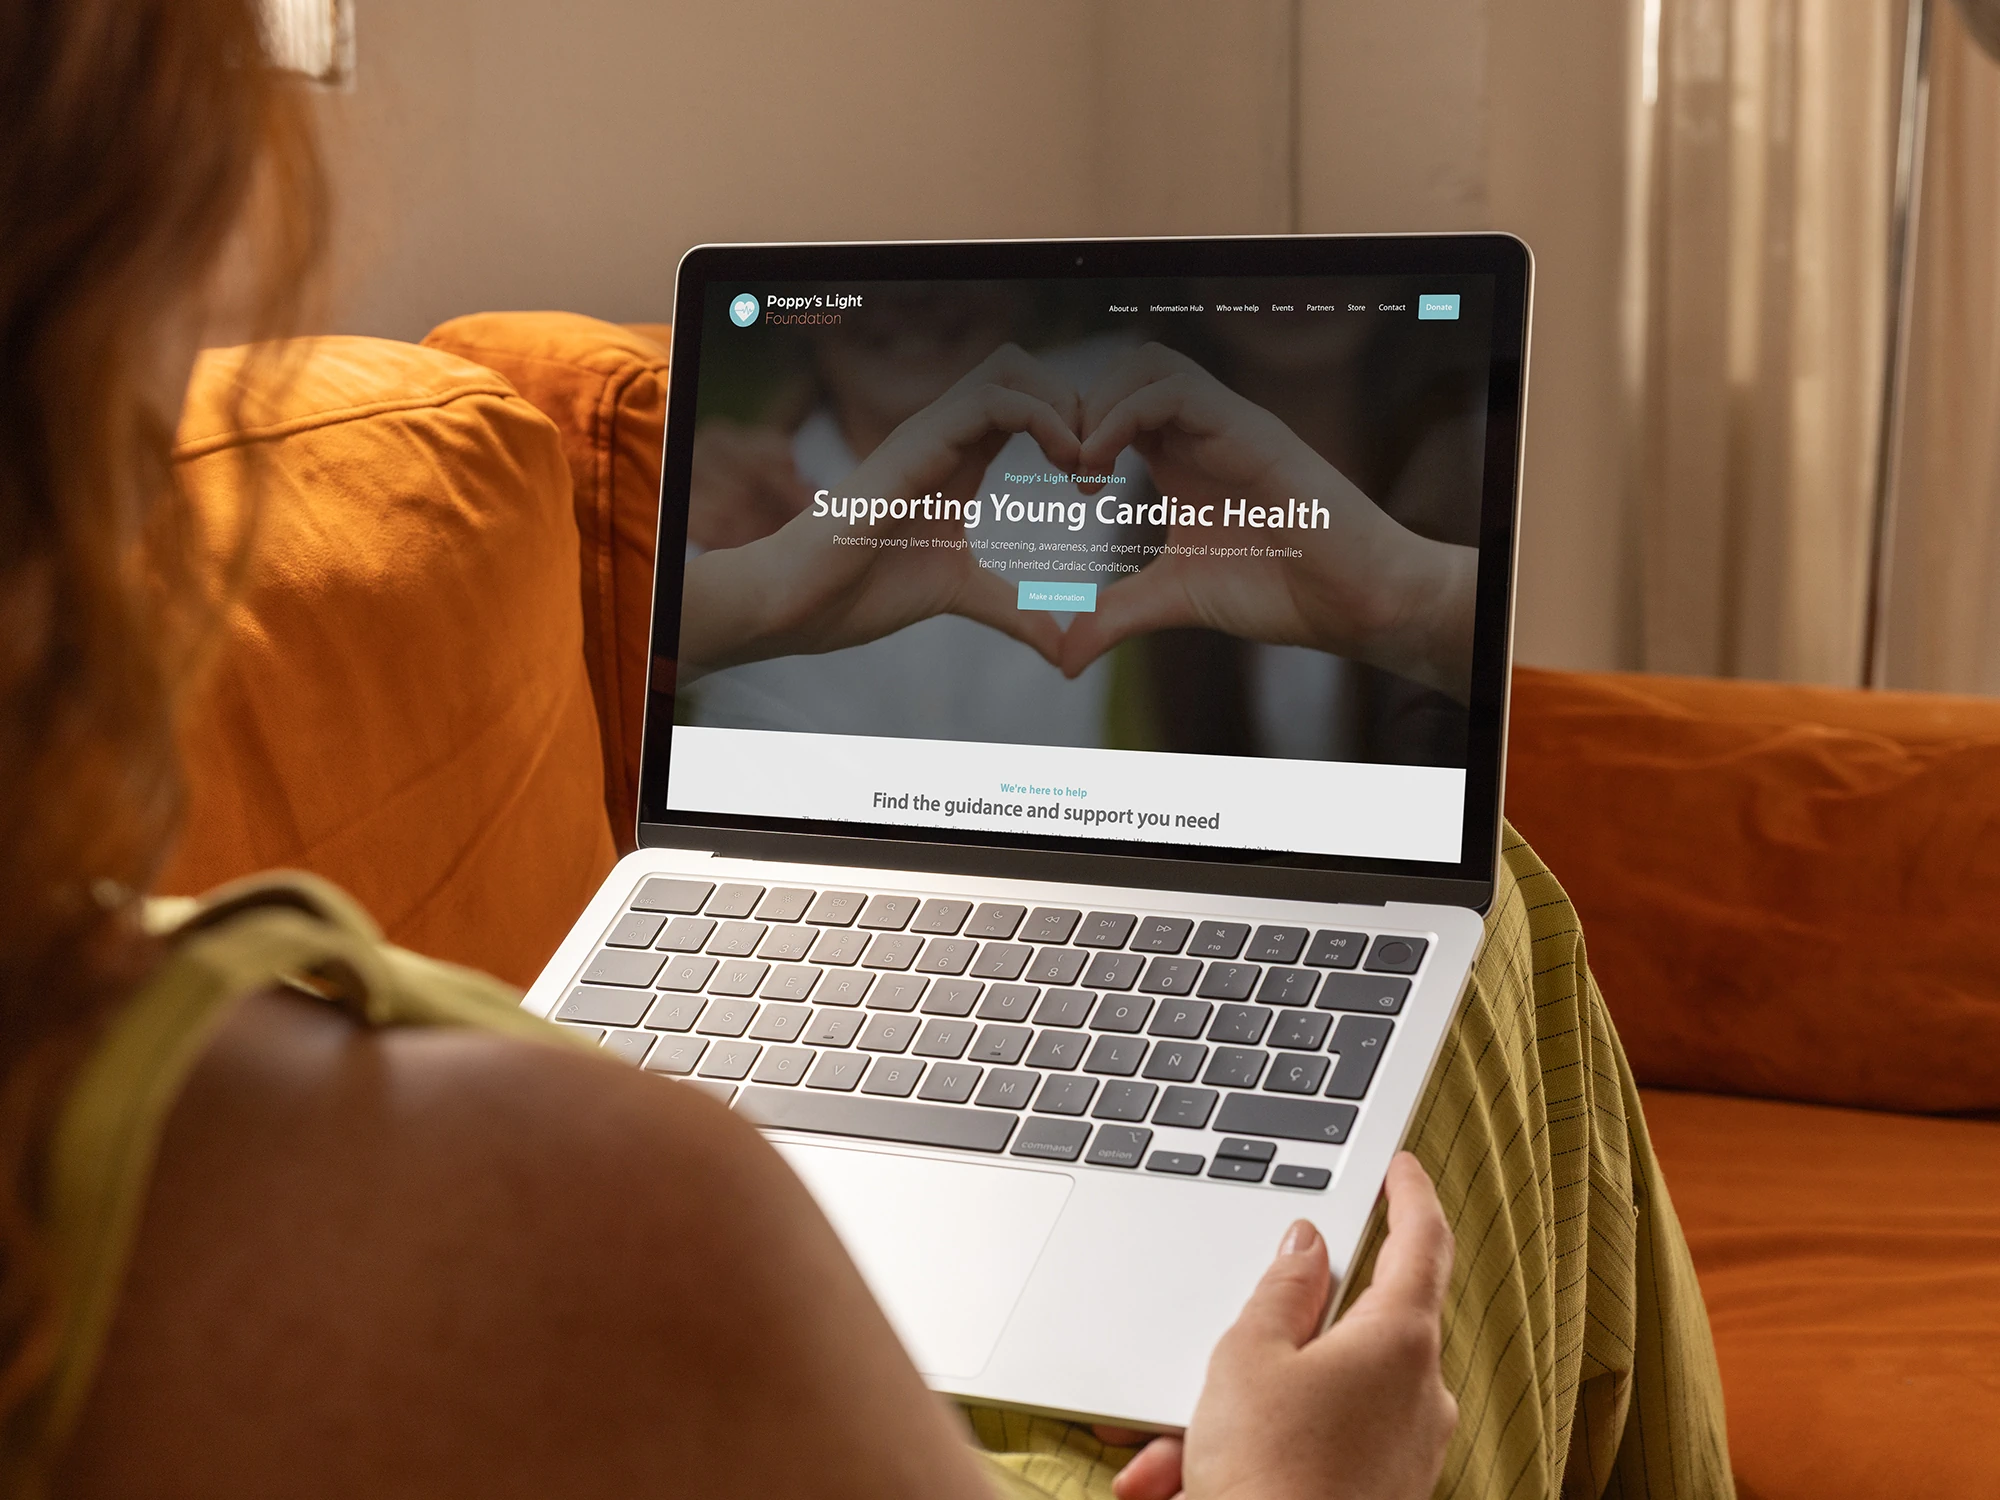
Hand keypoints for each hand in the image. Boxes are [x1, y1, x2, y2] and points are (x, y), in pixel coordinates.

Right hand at [678, 345, 1082, 679]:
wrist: (798, 603)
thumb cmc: (859, 591)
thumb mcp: (960, 594)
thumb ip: (1012, 610)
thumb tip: (1060, 647)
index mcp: (956, 458)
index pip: (1023, 402)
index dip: (1071, 427)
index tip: (1095, 484)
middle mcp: (943, 434)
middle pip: (1020, 368)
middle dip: (1074, 402)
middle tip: (1094, 468)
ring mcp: (927, 434)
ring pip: (1009, 369)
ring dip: (1062, 406)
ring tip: (1082, 465)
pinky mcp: (914, 445)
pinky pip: (988, 401)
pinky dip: (1041, 418)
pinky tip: (1063, 464)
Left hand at [1062, 345, 1477, 701]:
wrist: (1354, 602)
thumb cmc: (1280, 591)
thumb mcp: (1175, 600)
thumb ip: (1117, 616)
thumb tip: (1065, 659)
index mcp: (1182, 456)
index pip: (1118, 400)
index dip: (1077, 428)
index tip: (1064, 484)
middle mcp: (1204, 430)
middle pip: (1129, 366)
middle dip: (1082, 406)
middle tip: (1067, 470)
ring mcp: (1230, 426)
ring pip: (1150, 364)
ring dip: (1100, 406)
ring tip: (1084, 468)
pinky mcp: (1253, 434)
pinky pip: (1179, 391)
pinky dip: (1125, 415)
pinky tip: (1104, 466)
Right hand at [1111, 1153, 1457, 1499]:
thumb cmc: (1267, 1476)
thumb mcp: (1249, 1356)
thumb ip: (1281, 1289)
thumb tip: (1308, 1245)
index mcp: (1400, 1340)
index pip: (1422, 1240)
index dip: (1409, 1192)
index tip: (1401, 1167)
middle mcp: (1420, 1395)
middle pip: (1348, 1330)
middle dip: (1263, 1345)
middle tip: (1202, 1362)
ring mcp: (1407, 1452)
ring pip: (1314, 1400)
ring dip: (1236, 1417)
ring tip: (1167, 1457)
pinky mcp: (1384, 1496)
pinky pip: (1313, 1451)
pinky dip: (1251, 1458)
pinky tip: (1184, 1483)